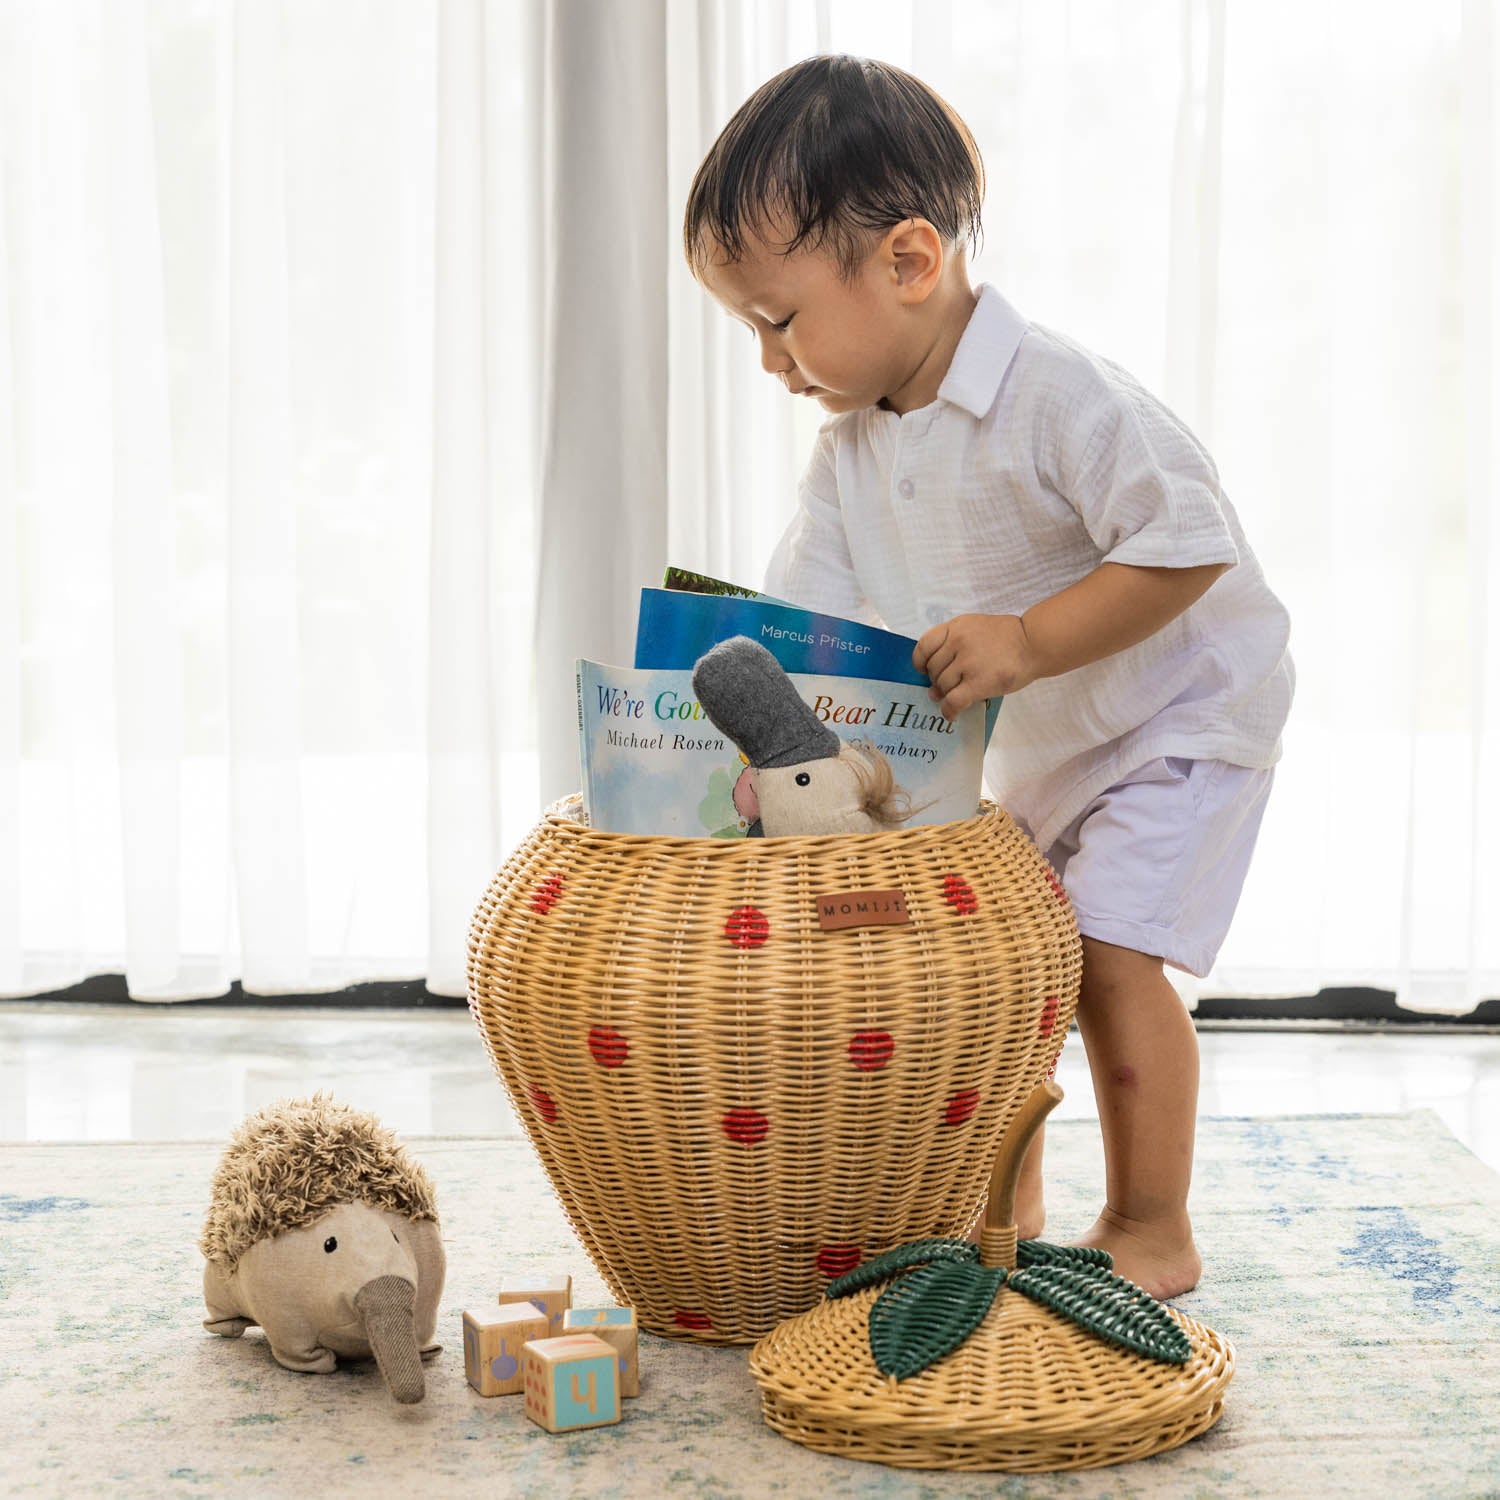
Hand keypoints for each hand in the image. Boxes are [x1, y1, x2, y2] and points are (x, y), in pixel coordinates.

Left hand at [912, 613, 1040, 719]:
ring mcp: (968, 662)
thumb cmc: (1007, 637)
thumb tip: (932, 687)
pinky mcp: (978, 682)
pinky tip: (952, 714)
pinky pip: (953, 700)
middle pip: (934, 669)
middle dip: (939, 680)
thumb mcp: (975, 628)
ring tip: (959, 695)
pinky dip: (949, 710)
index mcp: (956, 627)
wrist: (1033, 643)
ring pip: (943, 685)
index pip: (924, 646)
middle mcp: (958, 642)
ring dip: (947, 694)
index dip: (920, 661)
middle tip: (951, 685)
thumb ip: (954, 647)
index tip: (923, 670)